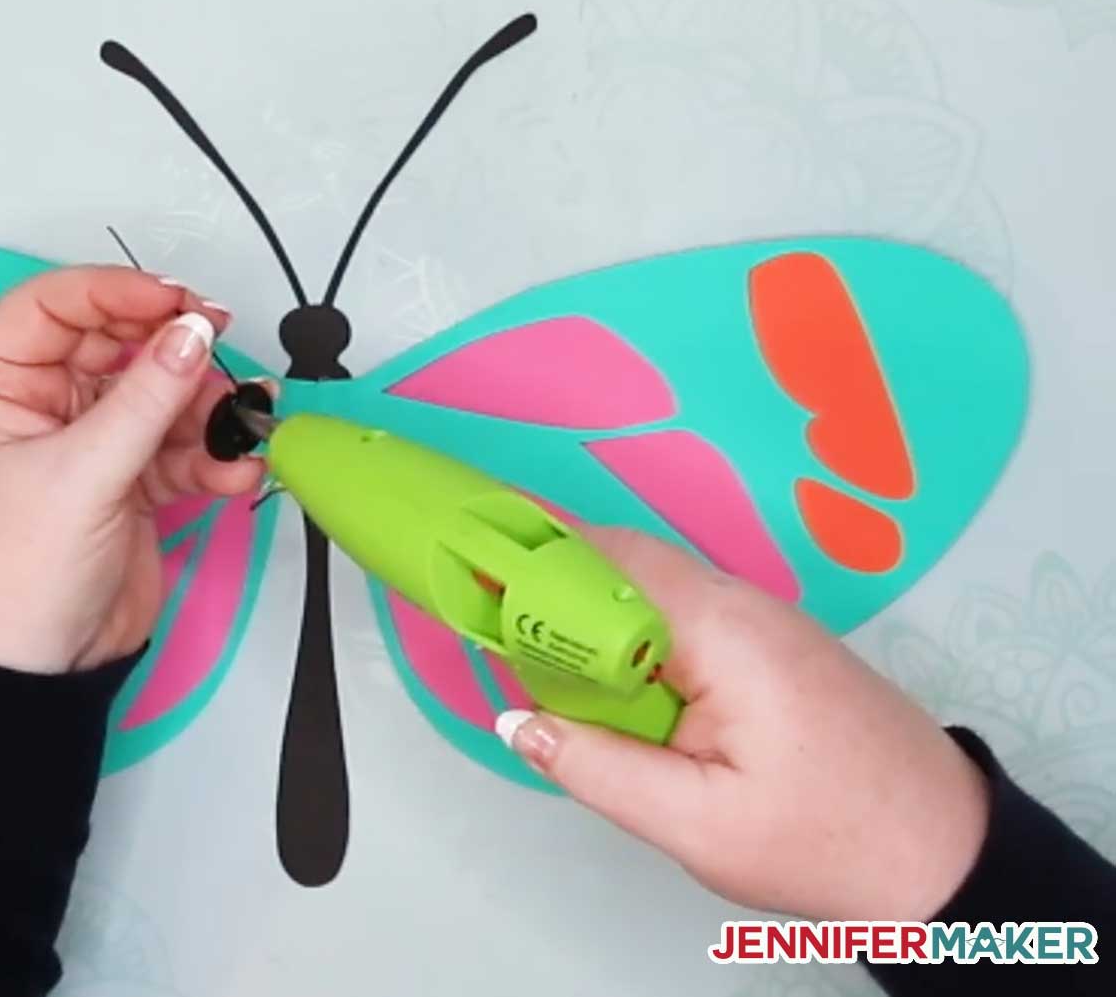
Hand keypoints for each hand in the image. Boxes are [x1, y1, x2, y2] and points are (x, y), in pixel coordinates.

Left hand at [0, 266, 264, 673]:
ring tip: (241, 423)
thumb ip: (145, 399)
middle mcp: (36, 408)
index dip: (116, 292)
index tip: (179, 302)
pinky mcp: (124, 489)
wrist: (22, 680)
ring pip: (155, 397)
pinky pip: (175, 451)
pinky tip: (236, 468)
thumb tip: (195, 332)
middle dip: (172, 348)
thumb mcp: (78, 476)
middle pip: (115, 345)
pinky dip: (210, 455)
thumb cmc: (6, 578)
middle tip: (223, 345)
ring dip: (204, 406)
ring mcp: (84, 448)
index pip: (53, 306)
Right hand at [497, 528, 989, 921]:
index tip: (465, 566)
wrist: (947, 856)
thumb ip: (598, 768)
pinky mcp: (770, 648)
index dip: (531, 555)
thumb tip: (516, 721)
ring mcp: (762, 621)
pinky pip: (680, 620)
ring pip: (650, 593)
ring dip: (588, 616)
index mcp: (723, 630)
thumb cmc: (827, 841)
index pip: (609, 558)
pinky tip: (600, 683)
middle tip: (481, 618)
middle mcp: (742, 604)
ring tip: (526, 654)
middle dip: (549, 585)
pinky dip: (629, 637)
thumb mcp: (697, 824)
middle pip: (624, 565)